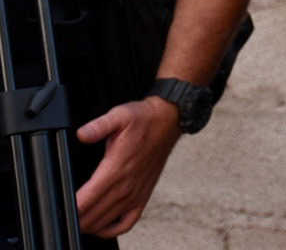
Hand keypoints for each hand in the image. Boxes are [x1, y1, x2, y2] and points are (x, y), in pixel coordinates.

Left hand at [74, 96, 183, 235]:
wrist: (168, 122)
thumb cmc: (144, 120)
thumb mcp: (119, 116)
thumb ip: (98, 126)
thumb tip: (82, 134)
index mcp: (116, 170)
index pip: (85, 201)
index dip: (69, 209)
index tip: (58, 206)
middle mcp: (126, 187)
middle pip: (92, 217)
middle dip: (74, 220)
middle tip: (61, 213)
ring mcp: (135, 194)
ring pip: (106, 223)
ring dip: (88, 226)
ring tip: (75, 221)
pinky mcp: (143, 196)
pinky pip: (127, 223)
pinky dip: (111, 230)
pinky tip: (101, 226)